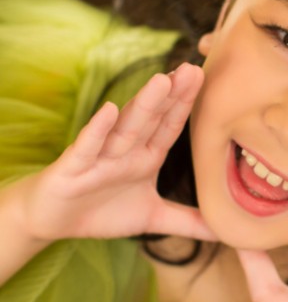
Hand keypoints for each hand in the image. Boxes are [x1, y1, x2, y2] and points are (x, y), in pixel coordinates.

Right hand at [16, 62, 214, 242]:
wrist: (50, 220)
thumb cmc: (101, 211)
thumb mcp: (152, 218)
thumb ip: (187, 222)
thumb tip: (224, 231)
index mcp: (146, 157)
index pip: (170, 127)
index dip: (186, 104)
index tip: (204, 78)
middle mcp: (126, 151)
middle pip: (153, 119)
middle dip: (173, 95)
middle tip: (193, 69)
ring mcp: (100, 157)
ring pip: (126, 128)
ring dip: (144, 105)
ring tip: (163, 80)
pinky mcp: (72, 169)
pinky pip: (87, 147)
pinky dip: (98, 130)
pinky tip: (111, 110)